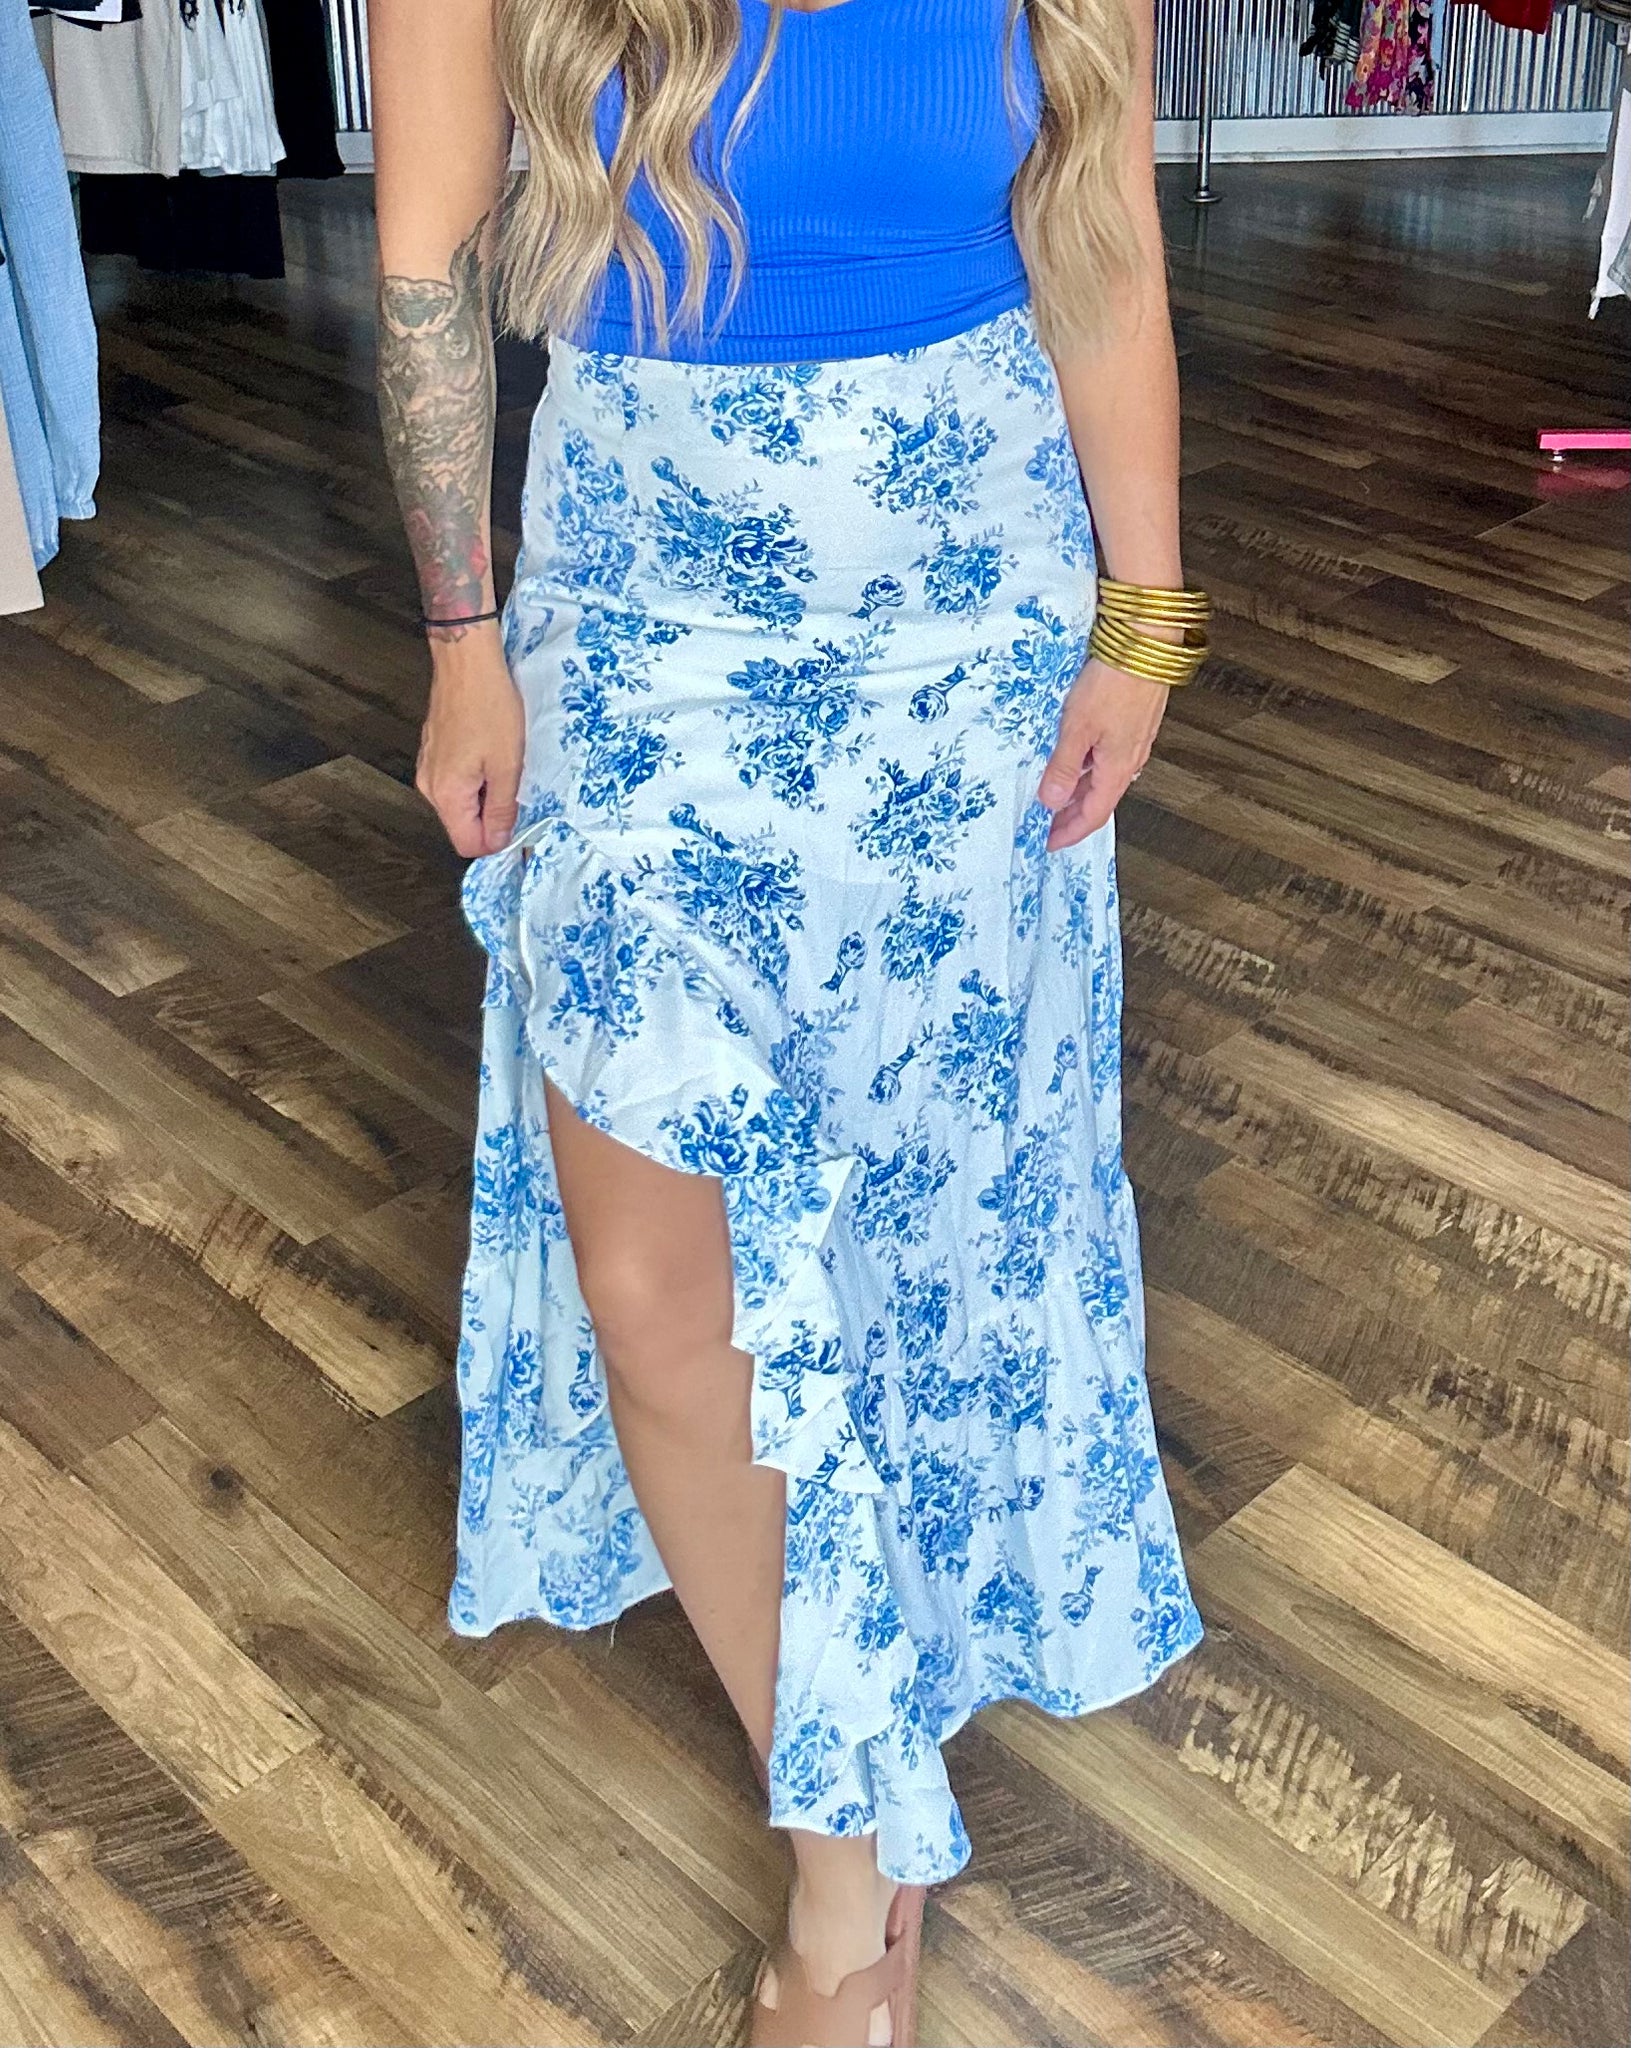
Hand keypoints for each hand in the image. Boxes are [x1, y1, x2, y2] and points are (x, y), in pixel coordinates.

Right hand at [415, 632, 525, 856]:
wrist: (467, 663)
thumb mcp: (508, 765)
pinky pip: (456, 781)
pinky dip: (477, 778)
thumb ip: (503, 810)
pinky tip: (492, 754)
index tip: (519, 826)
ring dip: (486, 796)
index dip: (496, 842)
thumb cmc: (489, 707)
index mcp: (446, 794)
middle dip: (492, 818)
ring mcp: (428, 768)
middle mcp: (430, 786)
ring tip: (505, 767)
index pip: (468, 845)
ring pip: (461, 803)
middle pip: (463, 825)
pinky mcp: (434, 753)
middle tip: (517, 790)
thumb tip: (500, 841)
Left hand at [1037, 655, 1168, 851]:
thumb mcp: (1078, 727)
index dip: (1070, 832)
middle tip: (1047, 824)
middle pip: (1100, 799)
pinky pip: (1109, 756)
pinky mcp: (1134, 721)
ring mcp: (1135, 739)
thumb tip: (1051, 801)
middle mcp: (1131, 758)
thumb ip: (1064, 766)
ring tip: (1054, 792)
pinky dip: (1089, 767)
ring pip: (1104, 777)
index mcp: (1119, 768)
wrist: (1146, 641)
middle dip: (1072, 815)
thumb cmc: (1115, 680)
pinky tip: (1075, 757)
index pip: (1093, 815)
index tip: (1049, 842)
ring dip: (1080, 790)